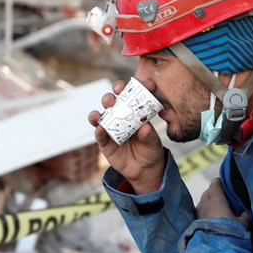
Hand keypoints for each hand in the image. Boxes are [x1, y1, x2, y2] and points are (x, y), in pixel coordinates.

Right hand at [89, 78, 165, 193]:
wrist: (143, 170)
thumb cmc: (150, 150)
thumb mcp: (153, 143)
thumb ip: (149, 135)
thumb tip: (144, 127)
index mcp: (133, 112)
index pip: (130, 96)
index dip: (133, 87)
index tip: (140, 83)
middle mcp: (120, 117)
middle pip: (112, 101)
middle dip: (112, 95)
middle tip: (116, 93)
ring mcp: (110, 128)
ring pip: (102, 115)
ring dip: (101, 110)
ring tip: (104, 109)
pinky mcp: (104, 142)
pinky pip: (99, 134)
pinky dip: (99, 130)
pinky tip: (100, 128)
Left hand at [196, 179, 251, 229]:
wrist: (216, 251)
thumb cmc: (231, 234)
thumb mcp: (243, 224)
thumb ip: (246, 215)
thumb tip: (248, 211)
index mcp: (217, 201)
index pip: (214, 185)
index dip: (218, 182)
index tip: (222, 182)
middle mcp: (205, 206)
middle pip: (206, 193)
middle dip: (212, 192)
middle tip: (220, 195)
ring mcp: (198, 215)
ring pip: (201, 203)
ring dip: (206, 202)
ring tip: (214, 207)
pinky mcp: (194, 225)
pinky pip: (198, 213)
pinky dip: (203, 212)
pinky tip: (208, 218)